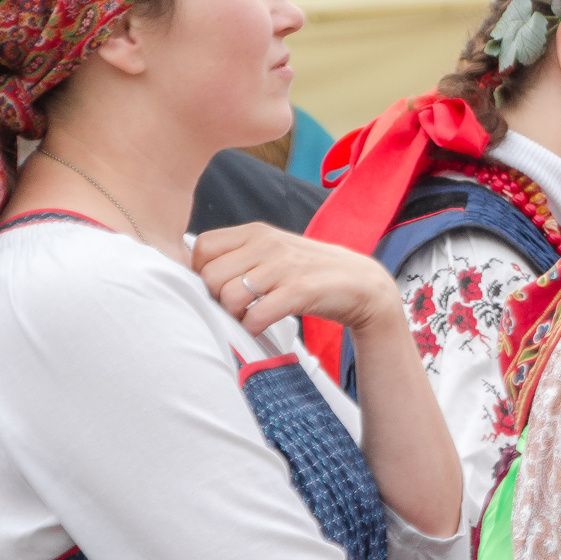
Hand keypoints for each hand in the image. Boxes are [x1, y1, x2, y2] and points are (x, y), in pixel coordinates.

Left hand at [192, 223, 400, 340]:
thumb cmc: (311, 272)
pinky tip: (261, 327)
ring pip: (230, 296)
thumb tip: (199, 275)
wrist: (361, 284)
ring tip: (247, 318)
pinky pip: (256, 314)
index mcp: (257, 232)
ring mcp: (285, 266)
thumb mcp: (275, 252)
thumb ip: (241, 255)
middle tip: (234, 308)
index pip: (203, 247)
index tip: (217, 287)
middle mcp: (268, 244)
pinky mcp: (300, 290)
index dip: (201, 272)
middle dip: (216, 299)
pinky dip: (252, 327)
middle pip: (211, 276)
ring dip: (234, 315)